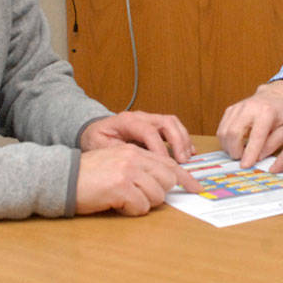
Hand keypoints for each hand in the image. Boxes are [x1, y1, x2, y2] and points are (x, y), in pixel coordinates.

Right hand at [75, 144, 202, 215]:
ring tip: (121, 199)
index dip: (184, 178)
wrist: (63, 179)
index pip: (168, 163)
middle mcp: (134, 158)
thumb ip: (139, 168)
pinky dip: (130, 211)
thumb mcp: (116, 164)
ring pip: (156, 196)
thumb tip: (163, 185)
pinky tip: (115, 204)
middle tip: (137, 197)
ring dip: (141, 203)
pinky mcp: (120, 187)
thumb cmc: (88, 176)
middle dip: (157, 194)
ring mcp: (128, 171)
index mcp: (134, 151)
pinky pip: (141, 207)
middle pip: (167, 181)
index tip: (196, 189)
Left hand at [80, 111, 194, 161]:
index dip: (159, 148)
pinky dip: (183, 139)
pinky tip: (188, 152)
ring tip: (187, 157)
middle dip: (177, 141)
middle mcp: (141, 117)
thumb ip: (119, 151)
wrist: (94, 131)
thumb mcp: (101, 146)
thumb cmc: (97, 140)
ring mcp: (149, 120)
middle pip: (166, 122)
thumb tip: (138, 160)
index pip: (148, 131)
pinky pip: (174, 128)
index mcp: (127, 121)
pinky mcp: (155, 126)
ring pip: (173, 123)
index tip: (164, 165)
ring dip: (183, 139)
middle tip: (182, 161)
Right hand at [217, 80, 282, 167]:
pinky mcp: (229, 110)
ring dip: (229, 147)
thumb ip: (272, 145)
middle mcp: (249, 108)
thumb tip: (257, 158)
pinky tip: (234, 144)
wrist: (272, 97)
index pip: (255, 136)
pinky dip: (225, 141)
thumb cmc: (280, 115)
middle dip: (235, 151)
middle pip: (234, 133)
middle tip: (242, 158)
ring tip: (239, 151)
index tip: (245, 165)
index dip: (249, 152)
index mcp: (266, 112)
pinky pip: (221, 129)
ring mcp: (237, 108)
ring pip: (224, 132)